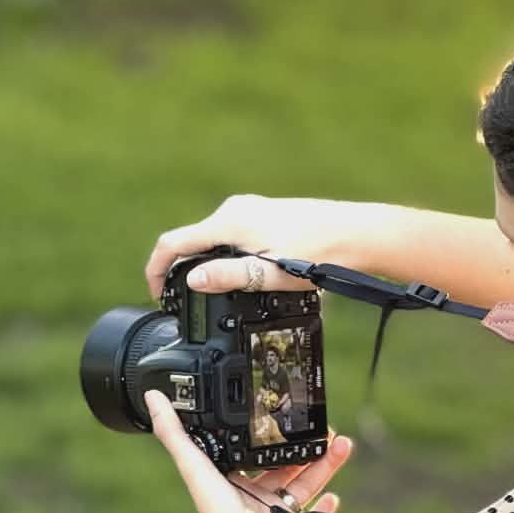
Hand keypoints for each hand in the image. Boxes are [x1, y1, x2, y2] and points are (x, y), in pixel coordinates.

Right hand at [144, 194, 369, 298]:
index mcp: (229, 223)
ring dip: (208, 264)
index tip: (156, 293)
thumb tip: (193, 281)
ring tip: (216, 295)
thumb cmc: (321, 254)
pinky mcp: (265, 215)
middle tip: (185, 302)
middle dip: (183, 270)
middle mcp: (235, 210)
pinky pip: (233, 236)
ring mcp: (250, 210)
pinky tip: (246, 276)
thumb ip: (230, 276)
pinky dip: (227, 256)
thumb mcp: (271, 275)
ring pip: (214, 239)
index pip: (173, 242)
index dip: (156, 269)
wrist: (357, 234)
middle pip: (192, 240)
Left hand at [144, 389, 354, 512]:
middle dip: (308, 447)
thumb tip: (152, 397)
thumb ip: (174, 432)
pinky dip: (324, 510)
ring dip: (325, 466)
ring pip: (303, 486)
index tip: (291, 414)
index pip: (254, 448)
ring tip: (343, 446)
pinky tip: (335, 496)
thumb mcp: (193, 464)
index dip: (273, 431)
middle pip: (285, 465)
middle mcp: (251, 497)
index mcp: (230, 479)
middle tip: (327, 429)